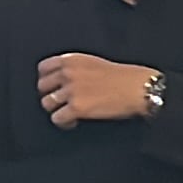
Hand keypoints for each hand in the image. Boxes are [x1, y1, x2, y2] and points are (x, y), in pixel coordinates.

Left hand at [37, 54, 161, 126]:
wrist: (140, 88)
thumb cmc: (126, 77)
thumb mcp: (96, 63)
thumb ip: (76, 69)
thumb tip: (64, 81)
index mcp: (72, 60)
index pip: (43, 68)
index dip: (47, 79)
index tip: (53, 87)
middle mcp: (68, 73)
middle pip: (42, 87)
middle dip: (51, 95)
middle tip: (62, 102)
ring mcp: (71, 91)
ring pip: (47, 104)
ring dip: (57, 110)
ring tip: (69, 113)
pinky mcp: (77, 108)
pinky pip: (57, 119)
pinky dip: (64, 123)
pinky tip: (74, 122)